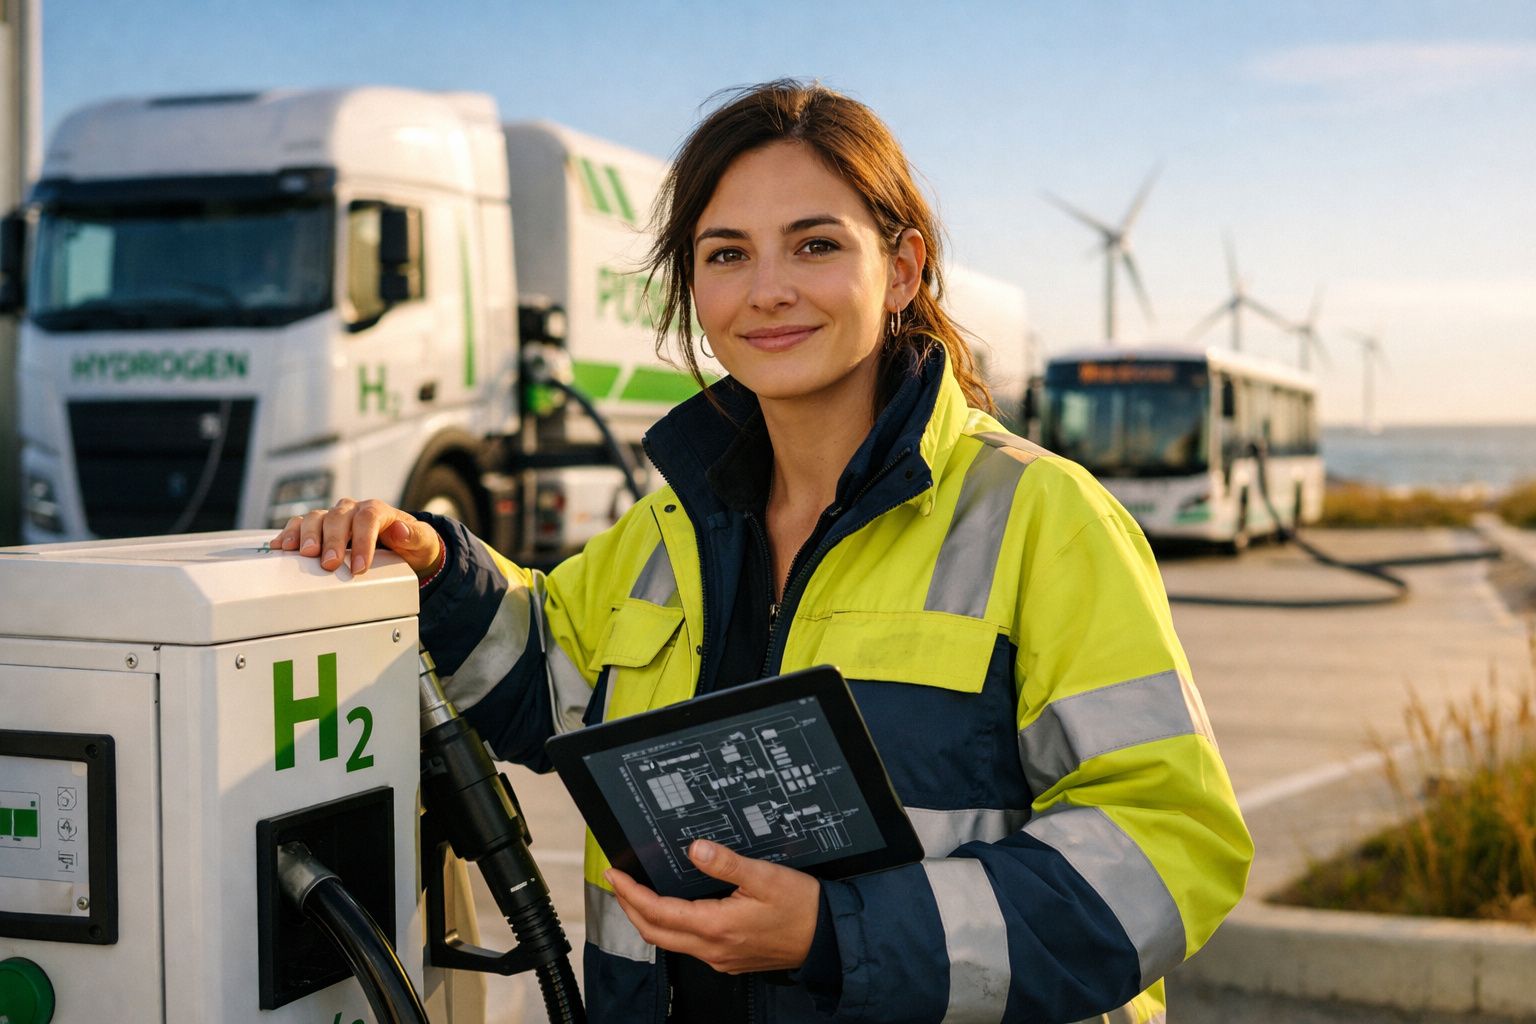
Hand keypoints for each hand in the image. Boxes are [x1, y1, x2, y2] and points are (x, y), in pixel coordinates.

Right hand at [269, 499, 441, 577]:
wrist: (404, 548)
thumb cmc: (411, 544)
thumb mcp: (423, 542)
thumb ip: (416, 535)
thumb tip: (400, 529)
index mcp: (378, 510)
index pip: (368, 518)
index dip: (362, 541)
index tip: (359, 566)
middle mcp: (353, 510)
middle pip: (338, 517)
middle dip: (333, 540)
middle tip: (330, 563)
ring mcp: (334, 518)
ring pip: (316, 518)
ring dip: (308, 535)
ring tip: (304, 554)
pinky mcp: (319, 528)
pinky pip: (300, 525)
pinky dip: (289, 533)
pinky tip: (281, 546)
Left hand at [606, 840, 820, 974]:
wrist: (827, 939)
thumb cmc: (801, 907)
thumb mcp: (766, 876)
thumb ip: (727, 862)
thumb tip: (695, 849)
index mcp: (716, 926)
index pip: (657, 911)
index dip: (631, 892)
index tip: (616, 874)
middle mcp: (712, 948)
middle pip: (654, 932)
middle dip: (630, 907)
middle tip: (618, 883)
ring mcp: (719, 958)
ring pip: (670, 941)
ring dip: (648, 918)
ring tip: (639, 893)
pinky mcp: (728, 960)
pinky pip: (688, 946)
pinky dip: (670, 927)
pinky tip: (674, 910)